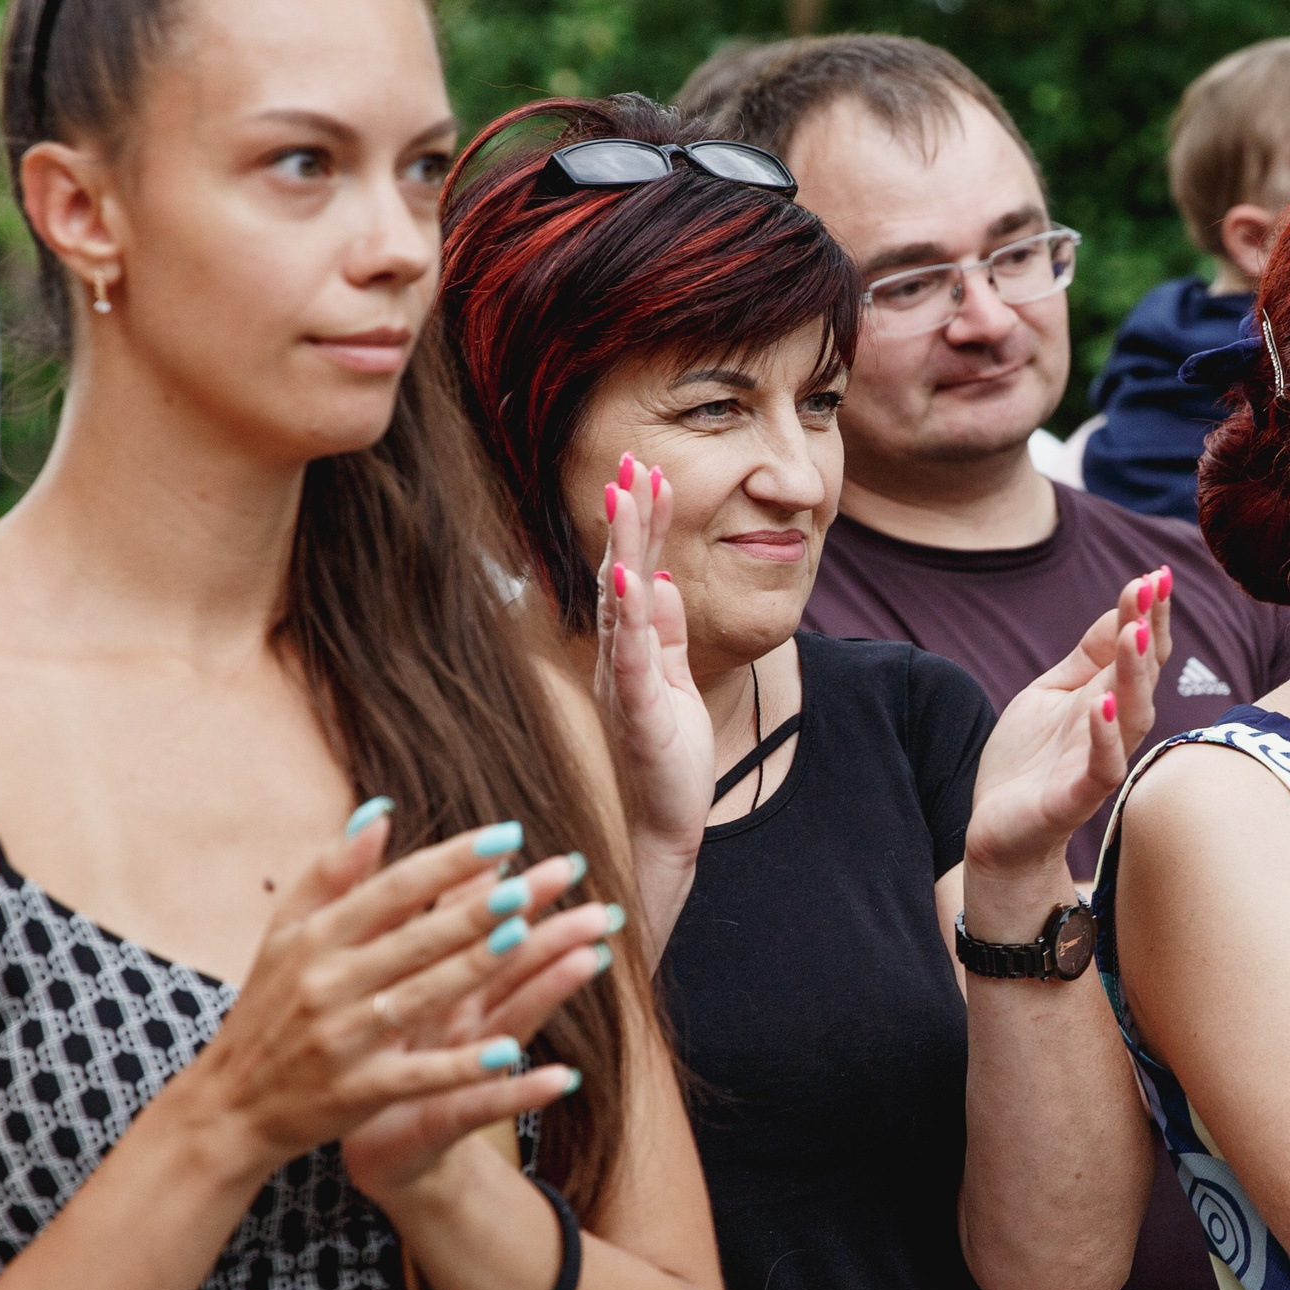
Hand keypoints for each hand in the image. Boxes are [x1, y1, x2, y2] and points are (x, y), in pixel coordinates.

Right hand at [168, 810, 602, 1183]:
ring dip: (471, 968)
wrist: (230, 1106)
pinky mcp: (356, 1091)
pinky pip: (417, 1074)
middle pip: (415, 940)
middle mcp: (328, 983)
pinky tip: (510, 1051)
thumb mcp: (284, 935)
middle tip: (531, 884)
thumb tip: (381, 811)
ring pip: (420, 996)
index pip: (394, 889)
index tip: (508, 836)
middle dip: (474, 911)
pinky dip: (461, 1065)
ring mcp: (343, 1039)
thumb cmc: (268, 1007)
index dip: (451, 862)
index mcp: (317, 939)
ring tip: (523, 939)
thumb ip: (330, 873)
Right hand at [595, 452, 712, 861]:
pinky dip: (630, 617)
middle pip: (620, 574)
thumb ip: (665, 635)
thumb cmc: (669, 758)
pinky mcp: (637, 710)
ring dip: (624, 548)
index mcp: (628, 648)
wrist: (664, 827)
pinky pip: (630, 657)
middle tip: (634, 462)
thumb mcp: (674, 682)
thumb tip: (657, 580)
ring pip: (619, 604)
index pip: (634, 573)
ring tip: (629, 497)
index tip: (650, 474)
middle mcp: (616, 658)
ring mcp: (623, 682)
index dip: (642, 525)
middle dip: (629, 517)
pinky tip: (631, 578)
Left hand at [963, 567, 1172, 876]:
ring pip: (1133, 717)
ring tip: (1135, 634)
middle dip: (1150, 631)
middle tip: (1152, 590)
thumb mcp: (1050, 693)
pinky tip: (1102, 704)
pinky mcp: (1075, 798)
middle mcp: (1112, 728)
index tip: (1157, 574)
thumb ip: (1087, 657)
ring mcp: (1097, 762)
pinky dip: (1105, 737)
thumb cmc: (1029, 762)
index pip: (1139, 651)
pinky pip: (1102, 769)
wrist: (998, 829)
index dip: (1149, 613)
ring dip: (1135, 674)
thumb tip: (1125, 609)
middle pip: (1144, 676)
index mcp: (1106, 698)